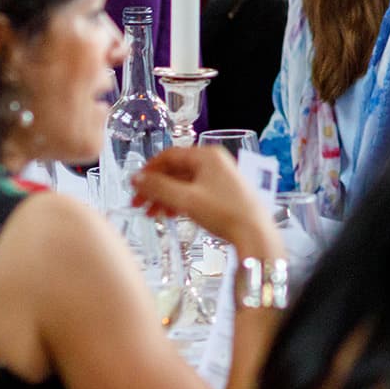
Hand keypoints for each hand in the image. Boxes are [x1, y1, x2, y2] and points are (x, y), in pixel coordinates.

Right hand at [131, 147, 277, 262]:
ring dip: (165, 197)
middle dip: (155, 187)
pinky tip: (170, 214)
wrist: (254, 233)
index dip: (149, 170)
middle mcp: (214, 162)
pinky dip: (179, 201)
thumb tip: (136, 178)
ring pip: (184, 183)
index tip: (135, 185)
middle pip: (175, 170)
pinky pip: (194, 191)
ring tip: (152, 214)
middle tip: (138, 203)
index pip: (169, 155)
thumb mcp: (186, 199)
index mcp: (207, 156)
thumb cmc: (224, 212)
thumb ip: (158, 188)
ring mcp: (220, 177)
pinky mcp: (223, 192)